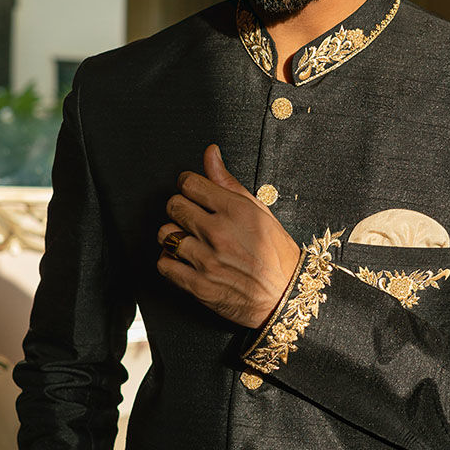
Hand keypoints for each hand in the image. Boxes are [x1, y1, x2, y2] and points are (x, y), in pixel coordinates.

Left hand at [156, 144, 301, 328]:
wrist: (285, 297)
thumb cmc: (275, 253)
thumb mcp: (259, 211)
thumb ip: (229, 182)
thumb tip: (210, 152)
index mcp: (235, 211)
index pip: (189, 183)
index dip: (188, 186)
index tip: (192, 192)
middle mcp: (219, 232)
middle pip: (174, 206)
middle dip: (180, 209)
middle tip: (192, 218)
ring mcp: (207, 260)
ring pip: (165, 235)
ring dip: (173, 236)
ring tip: (189, 240)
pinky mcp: (198, 285)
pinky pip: (164, 264)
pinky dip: (169, 261)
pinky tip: (184, 260)